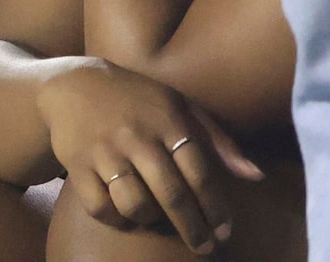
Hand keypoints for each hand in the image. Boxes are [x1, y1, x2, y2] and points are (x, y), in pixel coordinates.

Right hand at [40, 60, 260, 253]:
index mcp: (167, 120)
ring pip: (135, 204)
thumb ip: (218, 140)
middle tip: (204, 246)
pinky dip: (116, 218)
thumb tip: (257, 176)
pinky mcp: (77, 164)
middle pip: (172, 195)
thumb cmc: (138, 100)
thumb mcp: (180, 106)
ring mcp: (104, 151)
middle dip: (192, 228)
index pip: (199, 173)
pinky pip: (100, 207)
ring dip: (151, 220)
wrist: (72, 84)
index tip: (224, 231)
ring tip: (158, 220)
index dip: (215, 208)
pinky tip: (126, 214)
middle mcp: (136, 136)